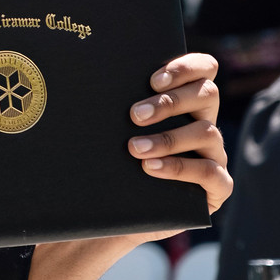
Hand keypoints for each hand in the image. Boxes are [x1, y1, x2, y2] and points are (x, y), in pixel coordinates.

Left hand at [23, 57, 234, 279]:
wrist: (109, 212)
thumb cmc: (105, 160)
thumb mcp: (105, 128)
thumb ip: (105, 101)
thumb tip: (64, 73)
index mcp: (183, 99)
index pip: (203, 68)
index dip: (185, 66)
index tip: (152, 78)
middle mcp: (202, 121)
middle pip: (207, 94)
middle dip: (170, 102)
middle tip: (133, 115)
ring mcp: (212, 154)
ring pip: (207, 132)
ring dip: (167, 138)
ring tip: (133, 149)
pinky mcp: (215, 187)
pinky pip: (212, 173)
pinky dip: (181, 169)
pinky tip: (151, 169)